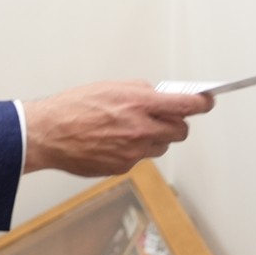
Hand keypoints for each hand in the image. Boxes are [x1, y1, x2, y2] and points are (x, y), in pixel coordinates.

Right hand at [22, 81, 213, 175]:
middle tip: (164, 117)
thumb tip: (159, 96)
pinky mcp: (124, 167)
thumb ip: (140, 92)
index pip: (185, 105)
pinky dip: (134, 150)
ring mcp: (134, 151)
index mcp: (139, 103)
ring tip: (131, 129)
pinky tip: (115, 141)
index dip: (202, 103)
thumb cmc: (73, 107)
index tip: (206, 101)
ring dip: (155, 138)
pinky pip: (141, 158)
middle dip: (175, 123)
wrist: (49, 133)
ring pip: (162, 146)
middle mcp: (140, 129)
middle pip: (180, 131)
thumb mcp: (110, 87)